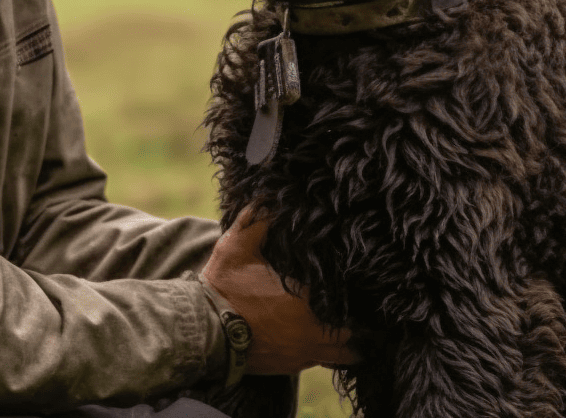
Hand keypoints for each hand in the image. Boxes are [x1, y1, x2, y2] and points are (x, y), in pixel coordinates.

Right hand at [201, 206, 358, 374]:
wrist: (201, 331)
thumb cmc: (223, 288)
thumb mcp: (237, 246)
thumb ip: (257, 220)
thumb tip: (269, 197)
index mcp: (304, 301)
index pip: (347, 297)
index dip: (356, 290)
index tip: (360, 279)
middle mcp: (310, 331)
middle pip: (354, 332)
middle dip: (360, 320)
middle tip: (364, 304)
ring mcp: (302, 353)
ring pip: (343, 354)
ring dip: (350, 342)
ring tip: (356, 328)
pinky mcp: (290, 367)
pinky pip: (323, 362)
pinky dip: (331, 354)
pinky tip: (329, 341)